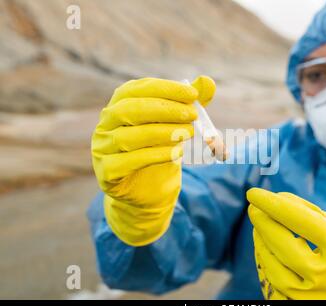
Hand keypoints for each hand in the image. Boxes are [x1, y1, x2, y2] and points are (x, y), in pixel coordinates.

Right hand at [92, 76, 214, 245]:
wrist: (148, 189)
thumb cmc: (160, 149)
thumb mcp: (176, 125)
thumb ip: (189, 104)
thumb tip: (208, 81)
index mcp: (120, 104)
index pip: (138, 88)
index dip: (166, 89)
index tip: (193, 94)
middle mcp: (106, 123)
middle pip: (130, 110)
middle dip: (165, 110)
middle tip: (192, 115)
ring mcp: (102, 148)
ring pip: (128, 137)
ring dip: (162, 133)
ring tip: (188, 134)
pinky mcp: (107, 172)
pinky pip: (128, 162)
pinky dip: (155, 155)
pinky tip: (176, 153)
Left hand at [247, 188, 325, 299]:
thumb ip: (310, 214)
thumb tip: (276, 199)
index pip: (296, 218)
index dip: (271, 203)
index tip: (253, 193)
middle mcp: (322, 273)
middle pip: (279, 242)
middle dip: (262, 222)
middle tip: (253, 208)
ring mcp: (308, 295)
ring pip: (270, 264)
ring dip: (261, 242)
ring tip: (262, 228)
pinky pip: (271, 283)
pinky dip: (266, 264)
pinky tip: (267, 251)